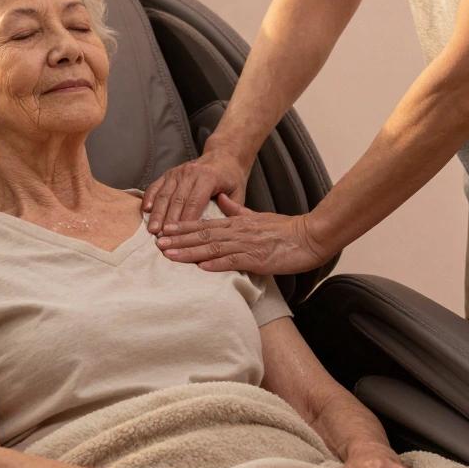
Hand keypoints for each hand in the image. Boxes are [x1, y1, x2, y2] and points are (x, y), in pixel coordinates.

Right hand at [143, 151, 249, 234]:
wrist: (224, 156)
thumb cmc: (231, 178)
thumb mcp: (238, 193)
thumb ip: (231, 210)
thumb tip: (222, 230)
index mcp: (208, 177)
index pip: (194, 203)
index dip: (185, 221)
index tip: (179, 237)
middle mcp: (190, 173)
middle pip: (176, 201)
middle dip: (168, 221)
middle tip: (162, 239)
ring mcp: (177, 172)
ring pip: (164, 195)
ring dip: (157, 213)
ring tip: (152, 230)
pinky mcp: (169, 173)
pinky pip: (156, 186)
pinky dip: (149, 198)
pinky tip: (146, 211)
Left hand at [156, 194, 330, 274]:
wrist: (311, 236)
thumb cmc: (285, 229)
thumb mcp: (257, 215)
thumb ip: (237, 209)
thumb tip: (221, 200)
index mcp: (236, 223)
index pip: (204, 224)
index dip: (183, 227)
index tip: (165, 229)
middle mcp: (238, 232)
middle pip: (202, 235)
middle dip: (178, 239)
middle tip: (157, 243)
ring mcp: (247, 245)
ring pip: (213, 247)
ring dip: (190, 252)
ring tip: (170, 254)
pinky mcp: (258, 259)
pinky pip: (234, 261)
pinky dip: (217, 264)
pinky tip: (201, 267)